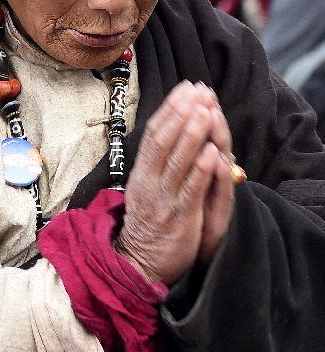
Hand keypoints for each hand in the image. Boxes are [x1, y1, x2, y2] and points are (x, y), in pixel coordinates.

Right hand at [115, 81, 233, 284]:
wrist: (140, 262)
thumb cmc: (150, 221)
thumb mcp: (146, 187)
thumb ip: (157, 161)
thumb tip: (171, 130)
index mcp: (142, 172)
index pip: (153, 133)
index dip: (169, 109)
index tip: (185, 89)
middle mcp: (149, 181)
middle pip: (163, 141)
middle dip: (181, 113)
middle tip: (197, 91)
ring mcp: (164, 199)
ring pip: (178, 162)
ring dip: (192, 134)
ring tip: (205, 111)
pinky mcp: (180, 217)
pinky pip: (191, 190)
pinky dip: (200, 170)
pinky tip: (211, 152)